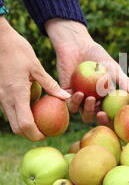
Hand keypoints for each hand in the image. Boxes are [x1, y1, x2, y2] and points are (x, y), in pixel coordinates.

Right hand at [0, 18, 69, 140]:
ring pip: (11, 120)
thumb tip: (66, 98)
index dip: (36, 134)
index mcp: (16, 94)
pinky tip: (31, 107)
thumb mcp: (36, 67)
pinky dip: (19, 114)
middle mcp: (5, 99)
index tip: (47, 134)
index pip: (25, 125)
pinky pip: (9, 110)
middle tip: (45, 132)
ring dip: (24, 125)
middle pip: (16, 128)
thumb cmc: (18, 50)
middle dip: (30, 134)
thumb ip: (50, 85)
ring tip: (40, 121)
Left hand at [45, 19, 128, 123]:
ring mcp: (79, 99)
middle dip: (96, 117)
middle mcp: (92, 102)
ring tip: (88, 97)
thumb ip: (125, 83)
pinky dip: (72, 101)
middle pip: (94, 116)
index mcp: (105, 100)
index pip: (108, 113)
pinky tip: (76, 93)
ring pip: (81, 112)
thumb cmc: (98, 56)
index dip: (109, 118)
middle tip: (99, 112)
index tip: (110, 114)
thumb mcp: (114, 69)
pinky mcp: (66, 94)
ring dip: (85, 109)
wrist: (77, 46)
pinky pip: (68, 103)